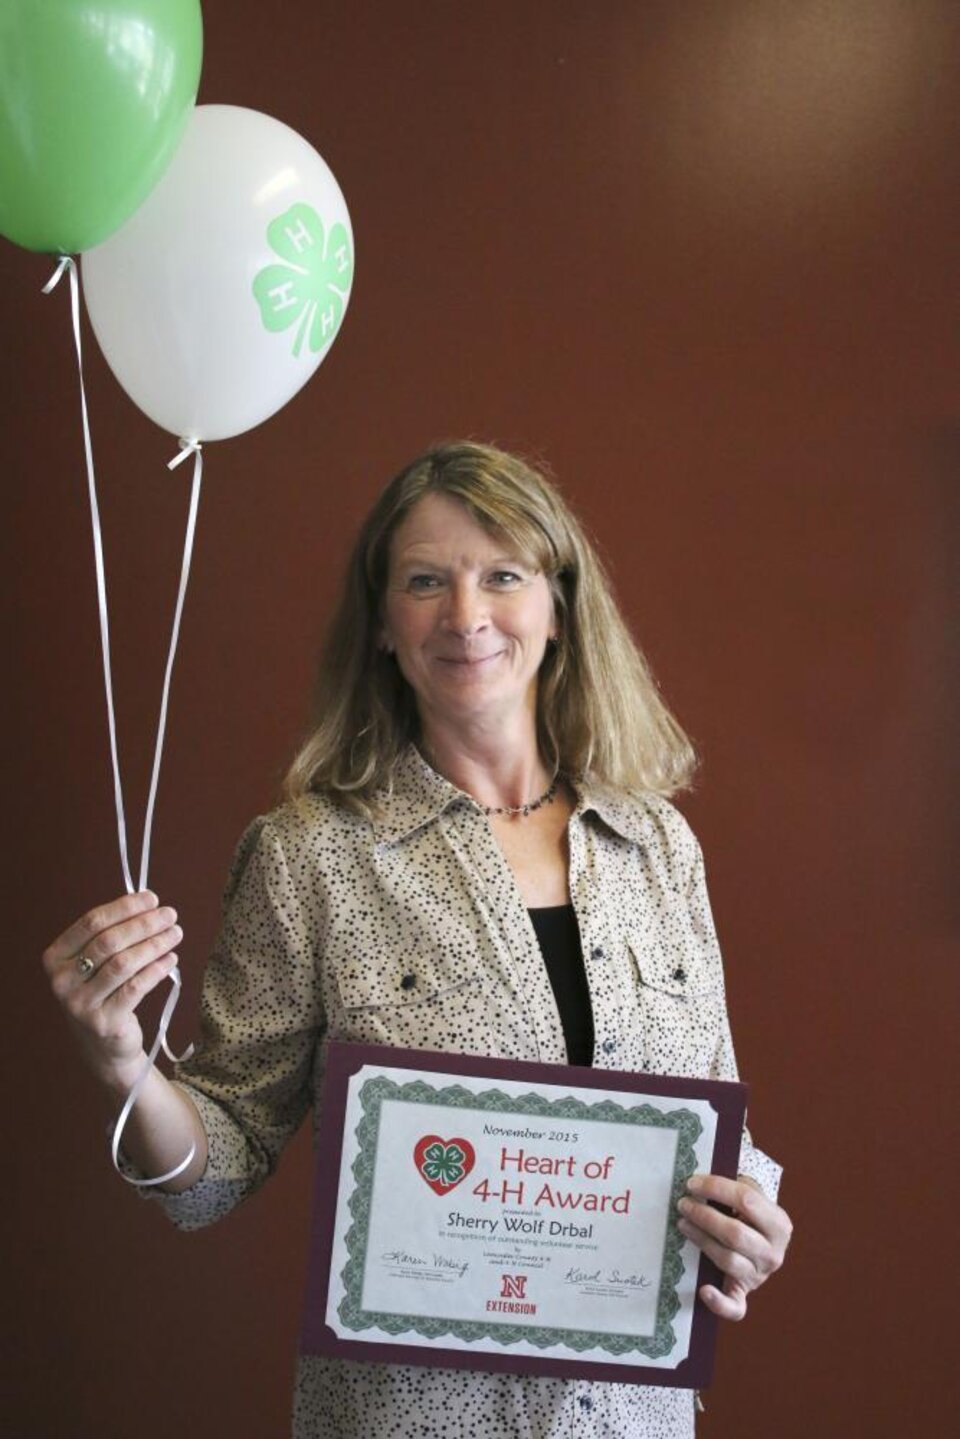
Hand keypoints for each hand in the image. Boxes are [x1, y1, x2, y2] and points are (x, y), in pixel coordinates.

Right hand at [42, 890, 182, 1093]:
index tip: (152, 898)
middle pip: (109, 941)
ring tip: (176, 934)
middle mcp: (61, 981)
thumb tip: (147, 901)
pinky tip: (171, 959)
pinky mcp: (103, 1022)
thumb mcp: (96, 963)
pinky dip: (157, 969)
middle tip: (170, 914)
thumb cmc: (103, 992)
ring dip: (154, 944)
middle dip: (144, 924)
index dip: (124, 907)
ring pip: (124, 963)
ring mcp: (80, 1004)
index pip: (91, 922)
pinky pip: (136, 987)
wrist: (103, 1046)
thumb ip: (112, 933)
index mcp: (56, 958)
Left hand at [676, 1173, 792, 1320]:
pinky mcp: (744, 1293)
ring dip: (701, 1240)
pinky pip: (735, 1306)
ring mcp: (760, 1276)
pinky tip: (703, 1291)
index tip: (692, 1183)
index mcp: (779, 1224)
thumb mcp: (754, 1198)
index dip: (716, 1188)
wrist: (762, 1242)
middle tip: (683, 1204)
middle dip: (704, 1216)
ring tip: (682, 1223)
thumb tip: (700, 1180)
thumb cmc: (749, 1215)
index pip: (746, 1200)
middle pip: (735, 1233)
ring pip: (728, 1260)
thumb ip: (735, 1189)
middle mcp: (774, 1253)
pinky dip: (719, 1303)